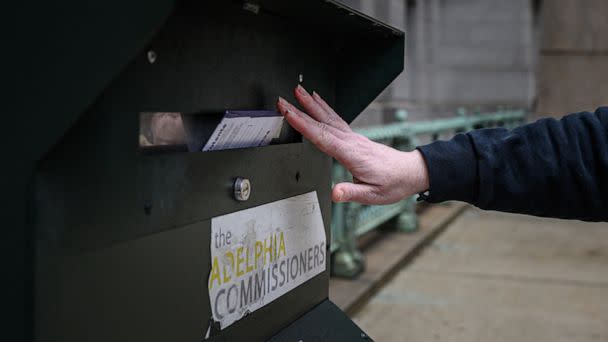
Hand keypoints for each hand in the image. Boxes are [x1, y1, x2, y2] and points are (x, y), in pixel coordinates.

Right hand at [277, 85, 429, 204]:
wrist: (409, 173)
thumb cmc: (392, 183)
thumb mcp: (373, 195)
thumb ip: (352, 193)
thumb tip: (335, 193)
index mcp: (352, 154)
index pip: (322, 137)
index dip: (304, 125)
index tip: (289, 114)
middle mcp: (351, 141)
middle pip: (321, 123)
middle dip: (300, 110)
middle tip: (283, 99)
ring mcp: (353, 137)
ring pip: (328, 117)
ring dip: (311, 104)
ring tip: (298, 91)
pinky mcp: (354, 137)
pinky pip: (336, 119)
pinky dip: (324, 108)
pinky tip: (318, 101)